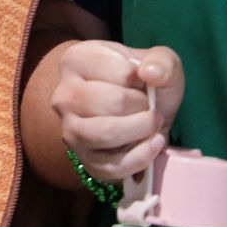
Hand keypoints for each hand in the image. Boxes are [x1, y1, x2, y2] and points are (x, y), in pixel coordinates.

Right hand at [54, 41, 184, 186]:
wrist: (137, 114)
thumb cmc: (143, 83)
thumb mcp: (160, 62)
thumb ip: (162, 61)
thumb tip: (150, 73)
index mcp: (76, 60)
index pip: (123, 73)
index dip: (144, 82)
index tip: (143, 84)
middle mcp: (63, 95)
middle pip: (114, 103)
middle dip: (144, 108)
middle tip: (150, 108)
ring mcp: (70, 130)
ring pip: (107, 133)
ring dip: (142, 130)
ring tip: (152, 125)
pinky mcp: (83, 160)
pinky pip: (112, 165)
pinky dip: (141, 156)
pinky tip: (152, 144)